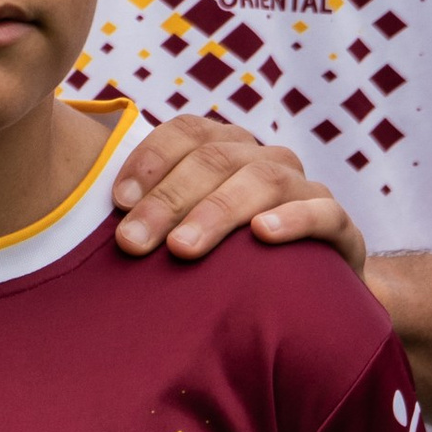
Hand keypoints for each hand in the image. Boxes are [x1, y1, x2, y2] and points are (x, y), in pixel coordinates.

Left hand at [112, 110, 364, 269]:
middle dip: (169, 200)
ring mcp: (304, 190)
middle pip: (217, 158)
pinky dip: (293, 220)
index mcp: (227, 150)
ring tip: (183, 248)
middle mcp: (266, 160)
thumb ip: (152, 224)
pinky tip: (262, 236)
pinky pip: (323, 212)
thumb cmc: (231, 265)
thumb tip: (91, 235)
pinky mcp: (340, 227)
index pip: (187, 132)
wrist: (312, 300)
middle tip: (133, 242)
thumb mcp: (188, 237)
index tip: (117, 202)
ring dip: (218, 211)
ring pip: (264, 179)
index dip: (151, 159)